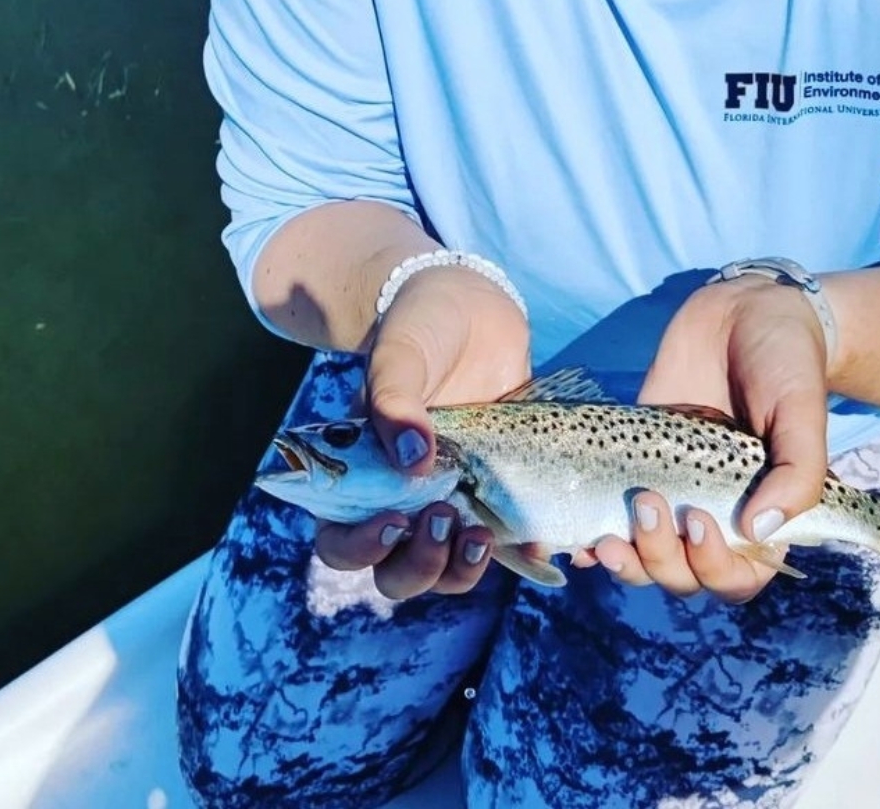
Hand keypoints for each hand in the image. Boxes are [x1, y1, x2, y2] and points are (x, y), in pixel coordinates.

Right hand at [313, 265, 530, 598]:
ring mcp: (452, 501)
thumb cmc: (418, 328)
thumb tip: (413, 461)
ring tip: (482, 535)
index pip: (340, 540)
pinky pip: (507, 545)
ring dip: (463, 570)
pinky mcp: (497, 494)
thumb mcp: (397, 353)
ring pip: (447, 571)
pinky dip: (524, 556)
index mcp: (359, 476)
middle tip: (444, 520)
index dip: (360, 548)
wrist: (473, 308)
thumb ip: (394, 402)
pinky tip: (540, 545)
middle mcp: (400, 500)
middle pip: (396, 572)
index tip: (394, 519)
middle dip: (418, 565)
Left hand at [592, 276, 829, 601]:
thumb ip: (798, 473)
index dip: (716, 568)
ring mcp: (671, 491)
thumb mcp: (801, 411)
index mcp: (763, 516)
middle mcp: (715, 514)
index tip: (698, 521)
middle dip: (660, 557)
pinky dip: (589, 536)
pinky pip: (610, 515)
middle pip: (684, 575)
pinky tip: (573, 539)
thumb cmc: (786, 364)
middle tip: (647, 502)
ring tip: (606, 534)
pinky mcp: (633, 463)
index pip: (739, 577)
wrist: (742, 310)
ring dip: (625, 558)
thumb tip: (757, 531)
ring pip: (644, 557)